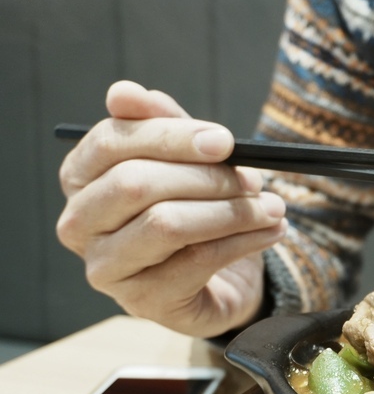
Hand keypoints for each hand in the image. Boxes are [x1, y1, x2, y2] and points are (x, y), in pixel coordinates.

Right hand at [56, 80, 287, 337]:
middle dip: (206, 177)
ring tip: (273, 208)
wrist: (219, 280)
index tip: (225, 140)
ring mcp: (106, 267)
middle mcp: (80, 224)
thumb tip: (125, 92)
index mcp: (82, 178)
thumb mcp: (187, 162)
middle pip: (135, 183)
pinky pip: (195, 262)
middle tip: (255, 179)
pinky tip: (271, 232)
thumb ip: (164, 126)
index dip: (172, 136)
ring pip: (165, 224)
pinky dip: (243, 242)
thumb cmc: (195, 211)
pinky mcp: (142, 301)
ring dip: (230, 212)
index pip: (114, 142)